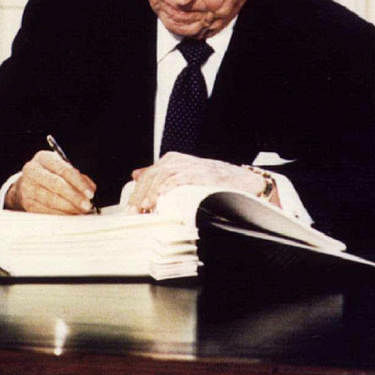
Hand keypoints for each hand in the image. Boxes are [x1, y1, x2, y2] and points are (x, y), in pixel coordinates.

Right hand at [4, 150, 96, 213]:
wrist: (27, 183)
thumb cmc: (51, 174)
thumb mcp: (62, 168)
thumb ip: (78, 177)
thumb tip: (90, 189)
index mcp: (43, 158)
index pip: (63, 169)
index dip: (78, 182)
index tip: (90, 193)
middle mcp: (32, 171)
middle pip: (56, 184)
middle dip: (74, 196)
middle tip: (87, 205)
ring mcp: (27, 187)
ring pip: (51, 199)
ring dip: (69, 207)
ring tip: (81, 211)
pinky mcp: (27, 202)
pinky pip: (45, 211)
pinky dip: (60, 214)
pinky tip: (70, 215)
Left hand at [126, 152, 277, 211]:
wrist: (244, 182)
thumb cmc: (212, 181)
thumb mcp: (182, 174)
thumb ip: (160, 175)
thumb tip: (136, 175)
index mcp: (171, 161)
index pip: (147, 175)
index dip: (137, 193)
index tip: (130, 210)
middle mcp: (178, 161)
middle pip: (152, 176)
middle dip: (141, 195)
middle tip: (134, 213)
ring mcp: (190, 166)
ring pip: (163, 177)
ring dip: (152, 193)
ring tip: (146, 209)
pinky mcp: (202, 173)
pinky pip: (181, 178)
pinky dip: (169, 187)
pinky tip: (162, 198)